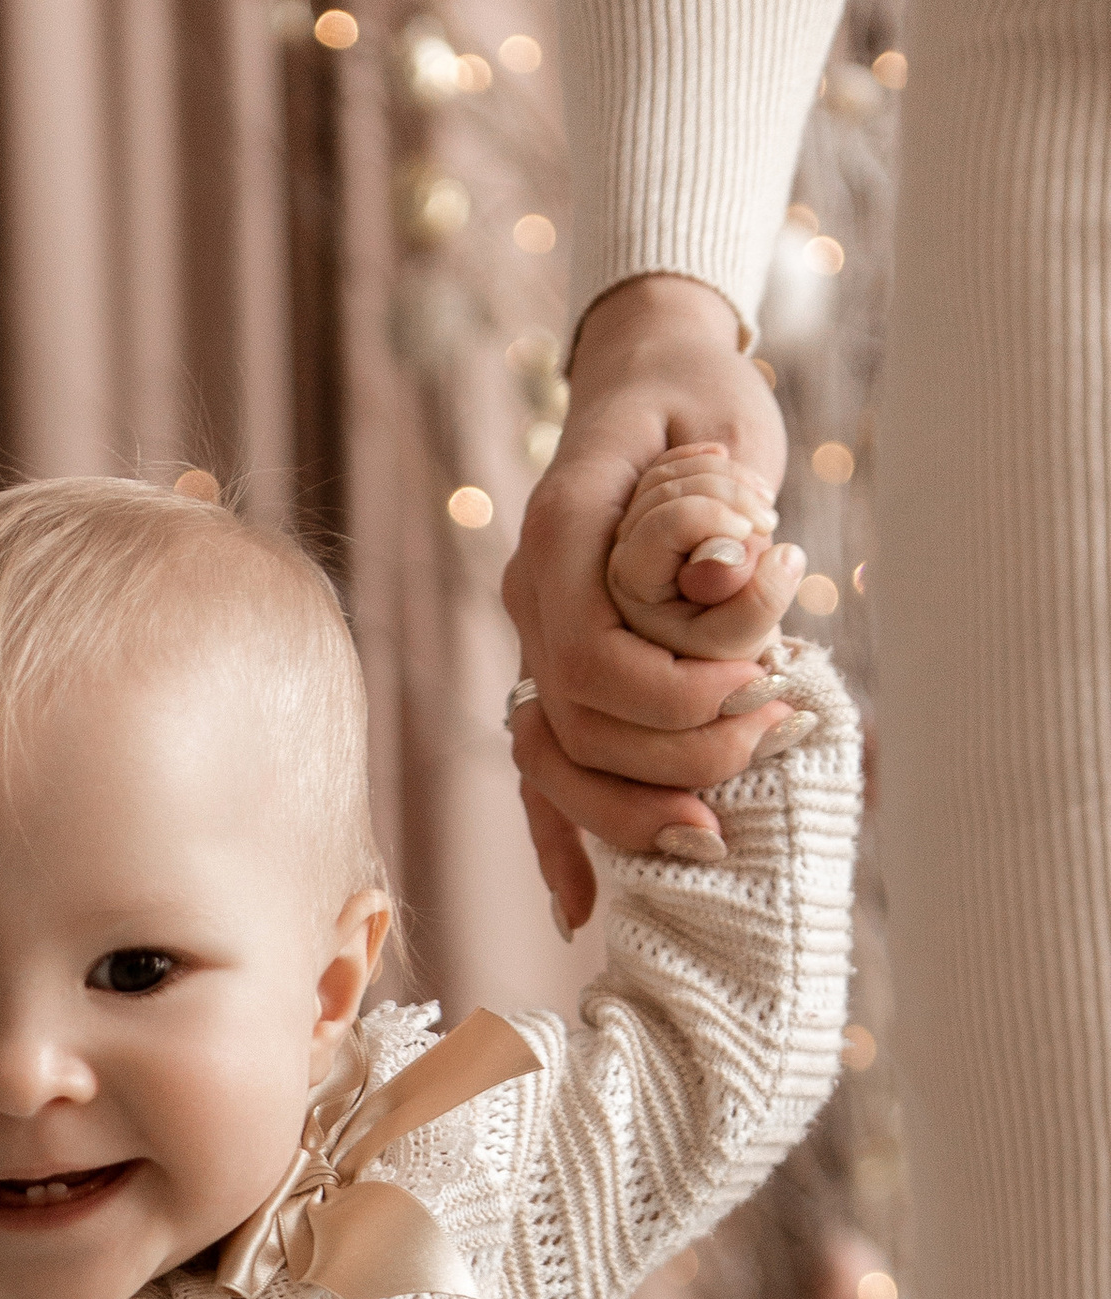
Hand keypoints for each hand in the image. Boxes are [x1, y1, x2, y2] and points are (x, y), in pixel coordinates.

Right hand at [502, 275, 803, 931]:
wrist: (650, 387)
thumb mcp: (723, 429)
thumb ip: (720, 503)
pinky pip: (541, 775)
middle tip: (770, 734)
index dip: (671, 698)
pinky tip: (581, 911)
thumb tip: (726, 577)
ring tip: (718, 823)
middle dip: (673, 761)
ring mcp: (531, 642)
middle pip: (571, 727)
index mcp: (558, 531)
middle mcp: (528, 596)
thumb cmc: (696, 405)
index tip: (755, 685)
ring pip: (552, 765)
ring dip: (631, 813)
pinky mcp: (551, 677)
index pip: (589, 656)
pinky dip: (561, 843)